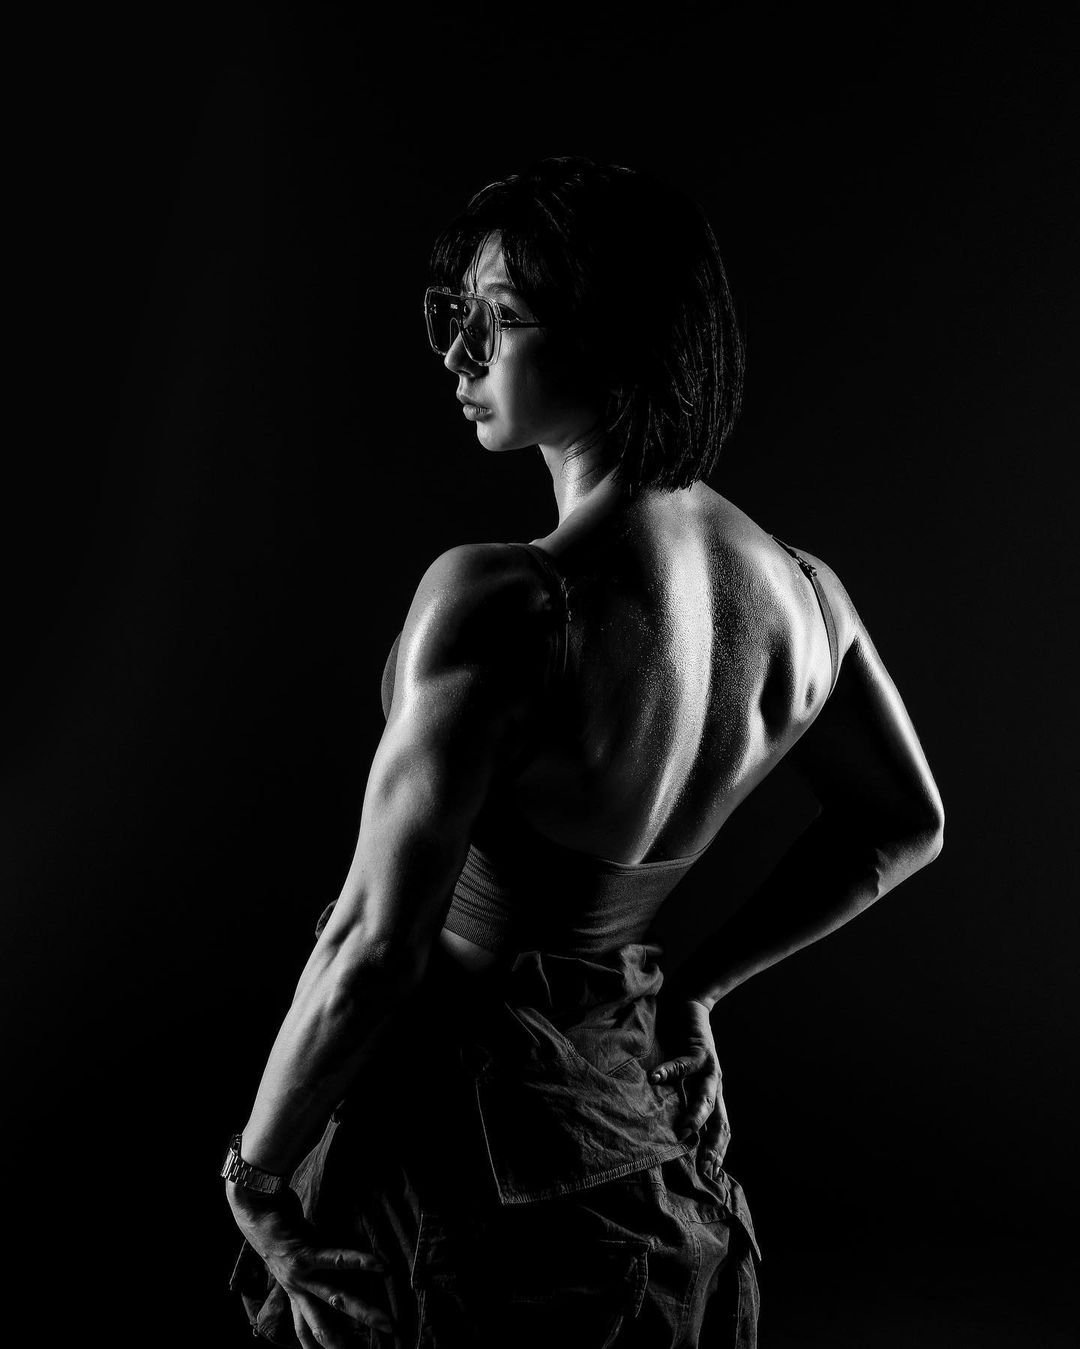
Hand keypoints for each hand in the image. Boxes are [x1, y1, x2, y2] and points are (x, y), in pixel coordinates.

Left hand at [226, 1180, 394, 1346]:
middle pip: (322, 1326)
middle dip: (341, 1345)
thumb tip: (336, 1264)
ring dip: (364, 1312)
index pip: (305, 1328)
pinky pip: (337, 1260)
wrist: (253, 1207)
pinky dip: (361, 1262)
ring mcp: (299, 1274)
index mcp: (293, 1291)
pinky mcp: (304, 1254)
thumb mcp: (294, 1252)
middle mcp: (296, 1289)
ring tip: (388, 1323)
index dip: (316, 1345)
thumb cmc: (277, 1227)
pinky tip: (381, 1266)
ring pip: (336, 1299)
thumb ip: (312, 1262)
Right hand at [650, 997, 731, 1180]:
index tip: (711, 1178)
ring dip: (697, 1115)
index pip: (721, 1131)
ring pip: (708, 1097)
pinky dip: (669, 1071)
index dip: (718, 1153)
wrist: (688, 1004)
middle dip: (713, 1145)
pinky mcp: (698, 1048)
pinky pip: (683, 1063)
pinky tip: (654, 1079)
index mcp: (712, 1095)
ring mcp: (709, 1068)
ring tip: (685, 1131)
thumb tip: (662, 1126)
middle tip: (704, 1167)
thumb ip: (677, 1099)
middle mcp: (715, 1085)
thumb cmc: (680, 1043)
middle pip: (720, 1121)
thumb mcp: (682, 1077)